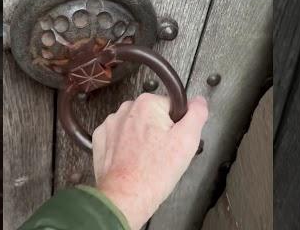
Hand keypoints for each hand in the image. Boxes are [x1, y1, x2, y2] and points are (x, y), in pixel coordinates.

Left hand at [92, 94, 208, 229]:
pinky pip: (119, 136)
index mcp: (148, 104)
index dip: (177, 125)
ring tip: (147, 159)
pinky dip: (125, 146)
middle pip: (152, 115)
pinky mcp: (101, 139)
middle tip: (163, 153)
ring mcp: (111, 124)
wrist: (125, 197)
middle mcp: (126, 109)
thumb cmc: (153, 173)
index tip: (174, 140)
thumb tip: (198, 102)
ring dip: (141, 138)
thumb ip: (196, 114)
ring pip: (135, 125)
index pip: (171, 106)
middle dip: (159, 130)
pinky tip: (133, 160)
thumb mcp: (187, 141)